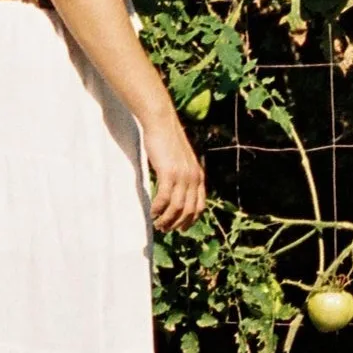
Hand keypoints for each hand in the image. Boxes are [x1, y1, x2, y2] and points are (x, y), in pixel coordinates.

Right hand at [145, 115, 207, 230]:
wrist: (162, 123)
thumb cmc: (168, 140)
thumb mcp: (181, 161)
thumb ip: (182, 175)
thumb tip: (175, 191)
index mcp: (198, 176)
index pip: (200, 206)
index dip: (190, 220)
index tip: (180, 228)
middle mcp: (193, 178)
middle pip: (189, 210)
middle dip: (177, 224)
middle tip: (165, 229)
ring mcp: (182, 176)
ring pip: (176, 207)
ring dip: (166, 219)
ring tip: (158, 224)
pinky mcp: (168, 173)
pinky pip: (164, 198)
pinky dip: (158, 208)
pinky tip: (152, 212)